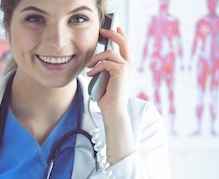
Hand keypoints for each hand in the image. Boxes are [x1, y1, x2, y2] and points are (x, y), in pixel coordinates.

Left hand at [85, 25, 135, 164]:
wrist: (113, 110)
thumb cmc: (108, 98)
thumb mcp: (107, 78)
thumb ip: (107, 67)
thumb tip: (98, 58)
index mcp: (128, 66)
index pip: (126, 45)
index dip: (121, 35)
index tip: (114, 28)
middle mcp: (129, 65)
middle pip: (123, 41)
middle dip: (112, 33)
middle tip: (103, 31)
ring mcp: (126, 68)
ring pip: (110, 52)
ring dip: (97, 58)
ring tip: (89, 66)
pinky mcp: (120, 71)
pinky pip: (105, 62)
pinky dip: (95, 67)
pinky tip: (90, 74)